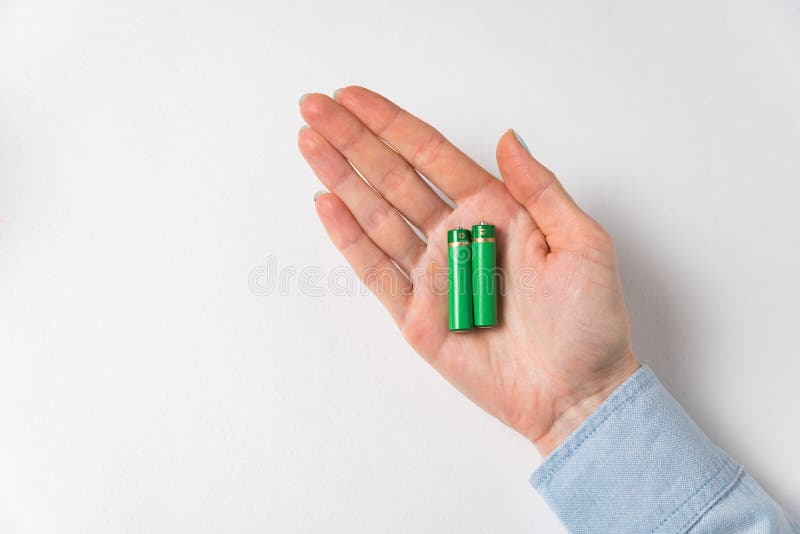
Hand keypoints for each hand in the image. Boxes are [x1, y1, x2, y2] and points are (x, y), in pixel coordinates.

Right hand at [298, 87, 638, 455]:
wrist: (576, 392)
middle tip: (314, 107)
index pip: (432, 156)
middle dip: (353, 141)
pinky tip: (326, 204)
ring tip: (309, 143)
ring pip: (377, 216)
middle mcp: (456, 236)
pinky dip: (349, 238)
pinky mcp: (416, 314)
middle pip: (394, 177)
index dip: (392, 125)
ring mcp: (432, 275)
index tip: (354, 98)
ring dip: (341, 178)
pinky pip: (375, 270)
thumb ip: (541, 190)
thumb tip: (509, 138)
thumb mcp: (582, 243)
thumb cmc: (589, 321)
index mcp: (494, 212)